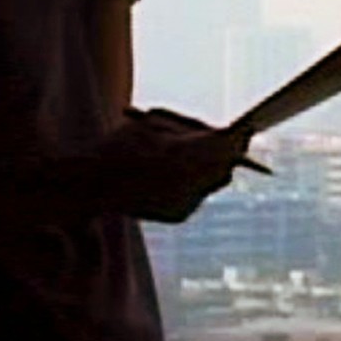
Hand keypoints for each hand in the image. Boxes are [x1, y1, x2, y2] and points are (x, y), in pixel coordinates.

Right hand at [101, 108, 250, 223]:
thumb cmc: (121, 146)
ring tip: (186, 158)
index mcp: (188, 152)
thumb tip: (217, 133)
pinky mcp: (180, 215)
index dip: (238, 136)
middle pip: (225, 166)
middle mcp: (192, 180)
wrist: (93, 183)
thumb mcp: (155, 125)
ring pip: (211, 182)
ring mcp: (187, 201)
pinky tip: (169, 178)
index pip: (228, 143)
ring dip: (206, 170)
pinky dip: (189, 186)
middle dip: (225, 154)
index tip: (247, 128)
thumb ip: (187, 129)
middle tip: (230, 141)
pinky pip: (195, 196)